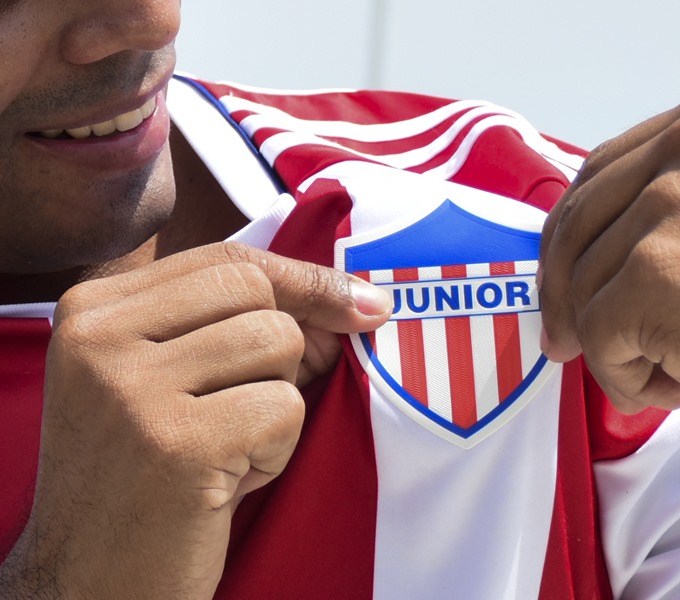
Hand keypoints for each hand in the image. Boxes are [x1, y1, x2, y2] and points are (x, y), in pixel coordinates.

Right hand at [1, 242, 390, 598]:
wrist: (92, 585)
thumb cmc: (147, 479)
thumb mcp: (173, 383)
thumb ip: (240, 327)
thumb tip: (353, 303)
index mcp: (93, 309)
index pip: (227, 261)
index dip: (304, 279)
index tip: (358, 302)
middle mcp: (100, 337)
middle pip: (257, 293)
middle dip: (293, 345)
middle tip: (264, 403)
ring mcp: (132, 388)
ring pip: (278, 344)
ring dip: (278, 404)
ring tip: (229, 449)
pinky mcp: (176, 442)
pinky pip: (284, 408)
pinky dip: (277, 450)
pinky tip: (228, 481)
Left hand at [540, 76, 679, 474]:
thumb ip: (674, 199)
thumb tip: (582, 241)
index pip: (598, 174)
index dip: (570, 241)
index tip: (565, 287)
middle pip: (577, 224)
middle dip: (565, 294)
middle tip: (570, 343)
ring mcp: (674, 202)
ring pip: (583, 285)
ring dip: (614, 344)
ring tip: (677, 366)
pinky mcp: (660, 272)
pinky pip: (596, 335)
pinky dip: (624, 377)